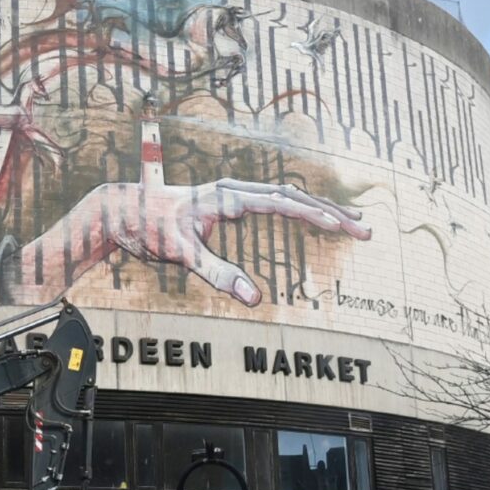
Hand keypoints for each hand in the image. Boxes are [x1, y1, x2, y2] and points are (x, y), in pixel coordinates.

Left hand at [76, 156, 369, 305]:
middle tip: (365, 231)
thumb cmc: (150, 228)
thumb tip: (255, 298)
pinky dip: (300, 210)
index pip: (283, 203)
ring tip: (353, 223)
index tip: (343, 229)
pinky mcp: (230, 204)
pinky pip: (275, 202)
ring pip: (289, 197)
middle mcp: (235, 190)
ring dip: (321, 210)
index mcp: (228, 197)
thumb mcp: (182, 254)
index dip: (315, 217)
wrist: (123, 211)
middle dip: (331, 213)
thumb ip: (218, 274)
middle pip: (295, 196)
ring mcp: (234, 195)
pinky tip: (315, 220)